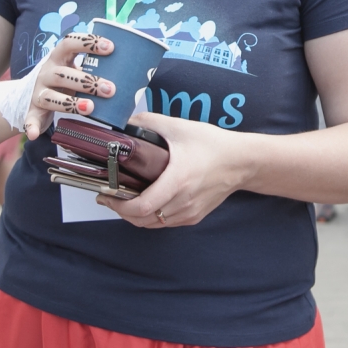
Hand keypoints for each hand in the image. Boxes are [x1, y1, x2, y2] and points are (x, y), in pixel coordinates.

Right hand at [23, 30, 115, 139]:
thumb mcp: (75, 67)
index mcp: (59, 57)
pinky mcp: (33, 110)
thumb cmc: (64, 79)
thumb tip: (139, 69)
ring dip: (71, 103)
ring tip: (90, 108)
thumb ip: (98, 67)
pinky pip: (30, 119)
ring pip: (52, 97)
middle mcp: (46, 72)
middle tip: (111, 89)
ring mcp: (38, 92)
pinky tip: (34, 134)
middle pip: (64, 74)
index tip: (110, 47)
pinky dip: (31, 126)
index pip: (70, 42)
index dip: (89, 43)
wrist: (31, 93)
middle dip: (88, 81)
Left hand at [96, 111, 242, 227]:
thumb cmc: (212, 144)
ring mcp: (189, 213)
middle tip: (108, 197)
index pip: (141, 206)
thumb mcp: (179, 126)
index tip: (105, 195)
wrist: (242, 162)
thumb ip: (148, 122)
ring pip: (152, 224)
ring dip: (134, 216)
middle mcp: (183, 202)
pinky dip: (151, 217)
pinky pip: (165, 223)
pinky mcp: (194, 217)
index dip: (118, 205)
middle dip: (120, 210)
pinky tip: (145, 203)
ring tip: (123, 200)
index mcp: (177, 181)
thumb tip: (124, 123)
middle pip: (142, 220)